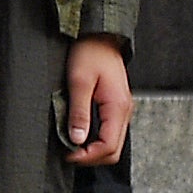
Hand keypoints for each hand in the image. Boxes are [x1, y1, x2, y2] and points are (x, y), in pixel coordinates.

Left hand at [60, 34, 133, 166]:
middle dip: (91, 157)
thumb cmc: (90, 52)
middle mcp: (124, 112)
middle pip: (113, 150)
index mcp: (118, 107)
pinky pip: (109, 131)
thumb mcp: (79, 81)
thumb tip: (77, 139)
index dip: (88, 156)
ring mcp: (121, 110)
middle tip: (68, 153)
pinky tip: (80, 133)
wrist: (100, 35)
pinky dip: (96, 138)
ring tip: (71, 145)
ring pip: (112, 142)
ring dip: (93, 149)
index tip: (68, 154)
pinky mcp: (115, 106)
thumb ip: (79, 112)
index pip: (108, 146)